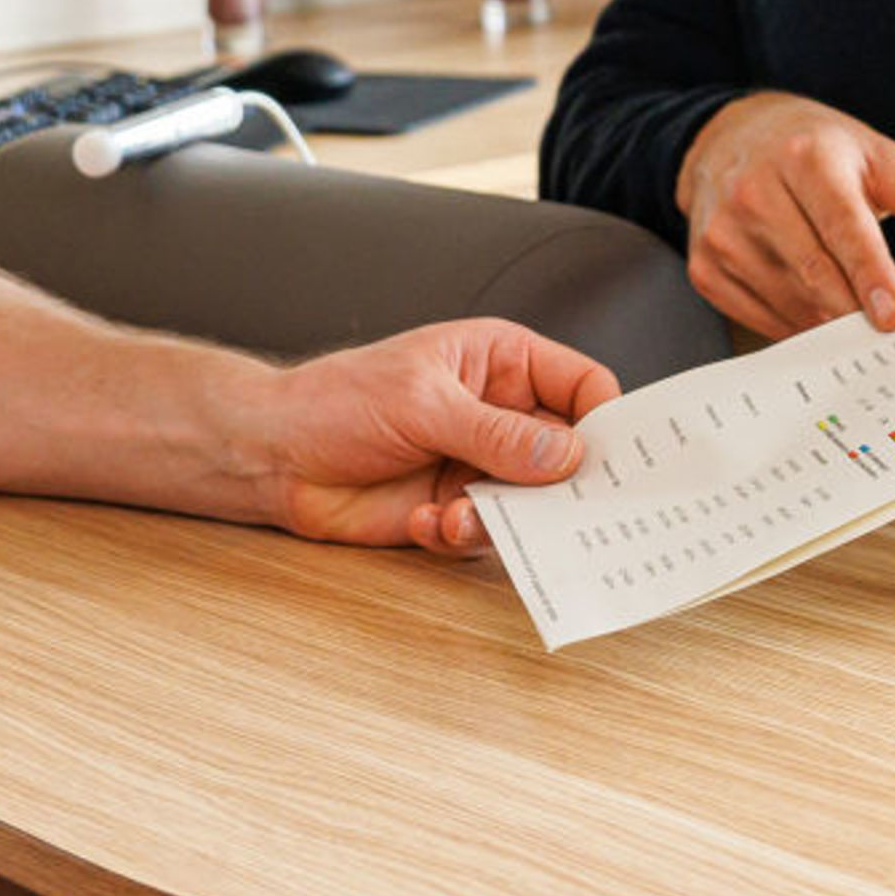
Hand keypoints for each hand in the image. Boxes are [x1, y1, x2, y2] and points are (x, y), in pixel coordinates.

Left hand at [257, 319, 614, 555]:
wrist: (275, 457)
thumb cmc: (337, 402)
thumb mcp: (423, 404)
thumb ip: (498, 433)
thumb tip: (567, 457)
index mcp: (501, 362)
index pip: (582, 385)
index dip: (608, 420)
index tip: (619, 460)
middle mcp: (500, 414)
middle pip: (569, 453)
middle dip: (566, 485)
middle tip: (565, 511)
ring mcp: (480, 464)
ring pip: (533, 502)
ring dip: (503, 516)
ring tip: (461, 514)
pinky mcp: (457, 508)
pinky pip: (489, 532)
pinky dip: (462, 533)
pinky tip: (426, 521)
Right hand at [673, 93, 894, 337]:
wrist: (732, 141)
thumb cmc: (819, 153)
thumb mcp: (880, 159)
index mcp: (805, 157)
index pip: (842, 226)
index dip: (870, 276)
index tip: (894, 317)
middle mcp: (754, 191)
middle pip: (814, 273)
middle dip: (855, 311)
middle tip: (889, 336)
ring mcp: (723, 232)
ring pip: (789, 302)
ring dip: (828, 322)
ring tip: (856, 319)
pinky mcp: (705, 265)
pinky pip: (761, 316)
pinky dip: (795, 325)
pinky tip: (815, 312)